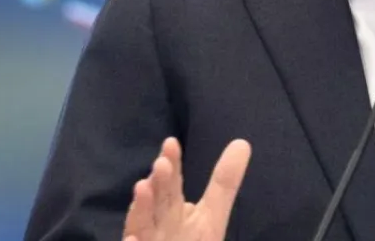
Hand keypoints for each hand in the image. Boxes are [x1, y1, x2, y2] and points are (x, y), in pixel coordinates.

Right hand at [123, 138, 251, 240]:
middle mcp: (156, 222)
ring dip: (140, 209)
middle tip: (162, 164)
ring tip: (142, 187)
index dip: (172, 164)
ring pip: (141, 225)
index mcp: (172, 209)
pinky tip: (132, 239)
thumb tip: (242, 143)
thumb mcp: (212, 215)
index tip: (172, 142)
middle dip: (158, 183)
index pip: (171, 183)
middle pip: (157, 201)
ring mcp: (147, 240)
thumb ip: (224, 183)